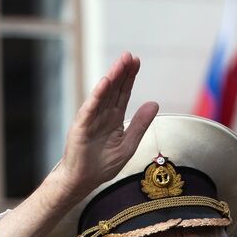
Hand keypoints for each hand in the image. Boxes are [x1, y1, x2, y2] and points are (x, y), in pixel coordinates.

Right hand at [0, 52, 158, 236]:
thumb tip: (154, 103)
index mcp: (114, 118)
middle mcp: (102, 115)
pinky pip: (90, 108)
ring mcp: (91, 119)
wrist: (83, 181)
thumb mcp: (129, 144)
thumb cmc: (103, 165)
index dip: (129, 77)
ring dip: (112, 78)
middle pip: (114, 89)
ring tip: (120, 63)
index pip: (123, 93)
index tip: (136, 61)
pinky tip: (105, 82)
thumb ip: (140, 124)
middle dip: (122, 72)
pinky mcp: (81, 127)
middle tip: (130, 55)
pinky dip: (97, 95)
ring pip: (103, 94)